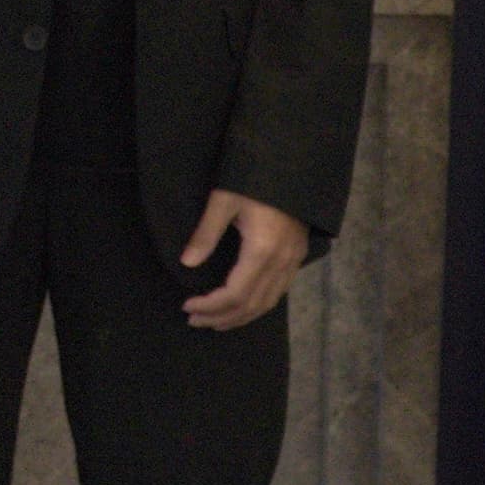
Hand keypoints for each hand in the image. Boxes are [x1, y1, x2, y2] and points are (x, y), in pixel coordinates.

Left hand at [179, 191, 307, 329]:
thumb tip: (186, 263)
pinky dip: (258, 305)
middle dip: (221, 317)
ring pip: (268, 303)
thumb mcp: (223, 200)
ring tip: (215, 321)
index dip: (210, 306)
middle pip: (251, 305)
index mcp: (262, 250)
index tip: (187, 306)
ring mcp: (293, 260)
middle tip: (195, 320)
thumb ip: (205, 233)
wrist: (290, 163)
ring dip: (240, 317)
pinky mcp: (298, 255)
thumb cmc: (253, 178)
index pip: (234, 295)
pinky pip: (279, 291)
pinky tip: (243, 305)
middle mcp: (281, 261)